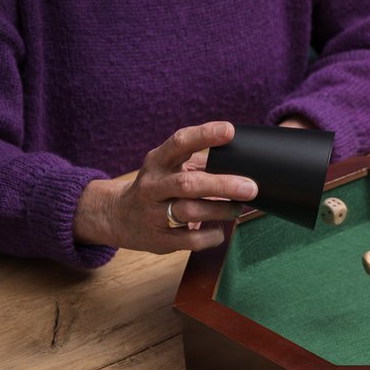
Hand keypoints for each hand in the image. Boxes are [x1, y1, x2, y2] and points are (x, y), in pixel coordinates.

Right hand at [72, 122, 257, 252]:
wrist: (119, 216)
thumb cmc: (157, 186)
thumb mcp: (168, 166)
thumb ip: (198, 160)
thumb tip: (240, 157)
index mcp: (157, 161)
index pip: (179, 143)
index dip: (205, 135)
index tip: (229, 130)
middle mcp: (153, 186)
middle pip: (188, 184)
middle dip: (223, 185)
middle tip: (250, 187)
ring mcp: (154, 213)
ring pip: (191, 212)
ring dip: (221, 210)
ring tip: (237, 208)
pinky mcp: (160, 239)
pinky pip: (192, 239)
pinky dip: (211, 235)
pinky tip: (219, 229)